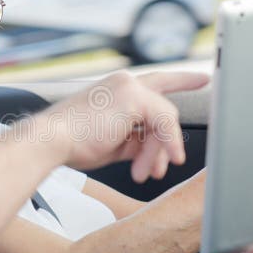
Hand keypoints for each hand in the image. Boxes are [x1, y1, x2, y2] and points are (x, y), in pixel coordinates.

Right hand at [38, 71, 208, 182]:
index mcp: (115, 90)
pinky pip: (164, 123)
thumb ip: (135, 140)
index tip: (202, 79)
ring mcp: (129, 86)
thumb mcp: (112, 142)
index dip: (181, 81)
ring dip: (158, 152)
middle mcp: (124, 82)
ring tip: (145, 173)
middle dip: (171, 138)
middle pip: (164, 107)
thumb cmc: (71, 144)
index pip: (156, 83)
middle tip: (174, 161)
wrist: (50, 141)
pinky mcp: (134, 96)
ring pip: (165, 120)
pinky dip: (163, 146)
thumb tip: (154, 150)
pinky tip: (153, 165)